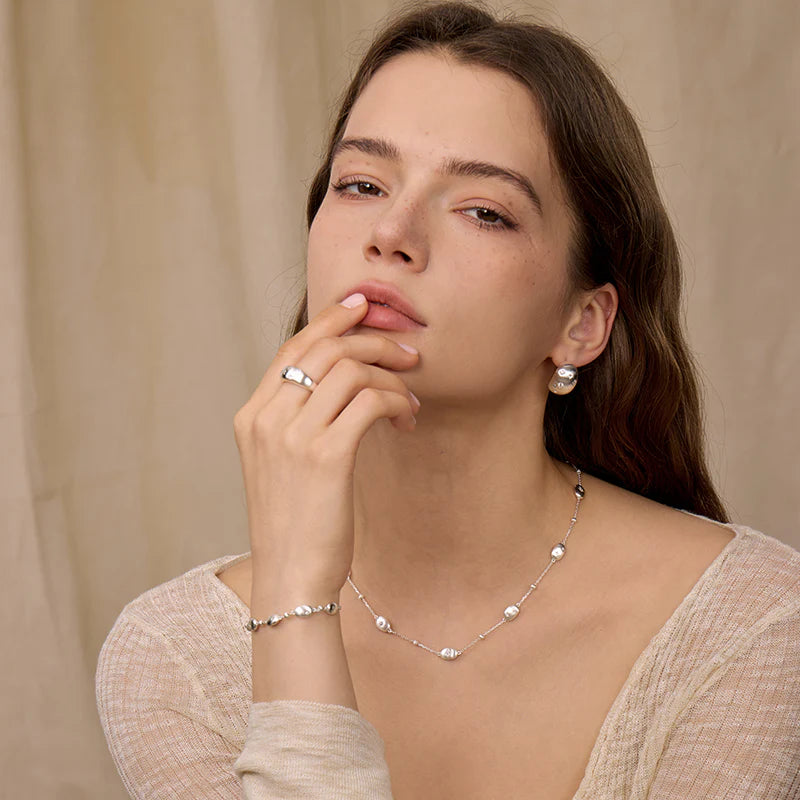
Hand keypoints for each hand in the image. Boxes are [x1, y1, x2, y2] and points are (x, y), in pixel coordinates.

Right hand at [232, 293, 420, 597]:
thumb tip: (344, 378)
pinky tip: (407, 420)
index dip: (330, 320)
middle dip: (373, 340)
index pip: (293, 348)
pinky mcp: (326, 456)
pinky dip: (397, 402)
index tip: (362, 307)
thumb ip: (298, 418)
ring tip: (411, 400)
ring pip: (351, 370)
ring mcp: (292, 436)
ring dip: (392, 376)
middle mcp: (266, 418)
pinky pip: (371, 401)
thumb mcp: (282, 463)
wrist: (291, 577)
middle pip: (324, 349)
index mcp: (252, 415)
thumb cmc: (295, 522)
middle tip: (408, 353)